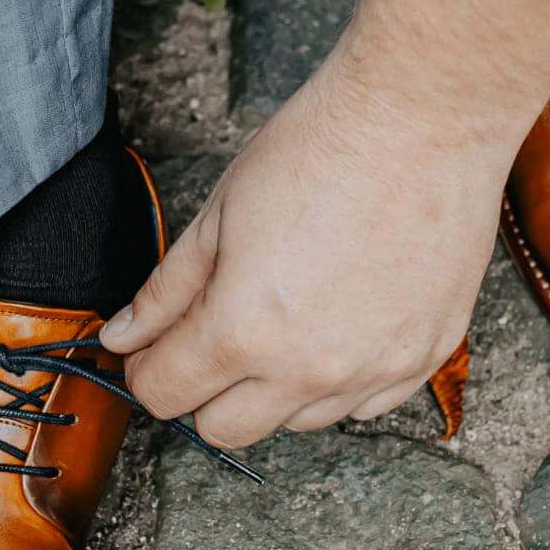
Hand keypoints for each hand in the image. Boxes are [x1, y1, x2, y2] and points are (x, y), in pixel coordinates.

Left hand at [102, 0, 549, 447]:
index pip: (164, 394)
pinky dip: (344, 381)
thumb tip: (123, 337)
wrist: (423, 119)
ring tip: (289, 315)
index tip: (154, 346)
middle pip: (225, 429)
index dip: (146, 368)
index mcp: (243, 332)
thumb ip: (166, 291)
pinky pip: (367, 406)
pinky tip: (341, 322)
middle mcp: (310, 370)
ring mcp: (374, 370)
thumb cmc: (319, 149)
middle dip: (203, 390)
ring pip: (299, 423)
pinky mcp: (425, 356)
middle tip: (213, 334)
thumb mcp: (219, 214)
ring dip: (276, 387)